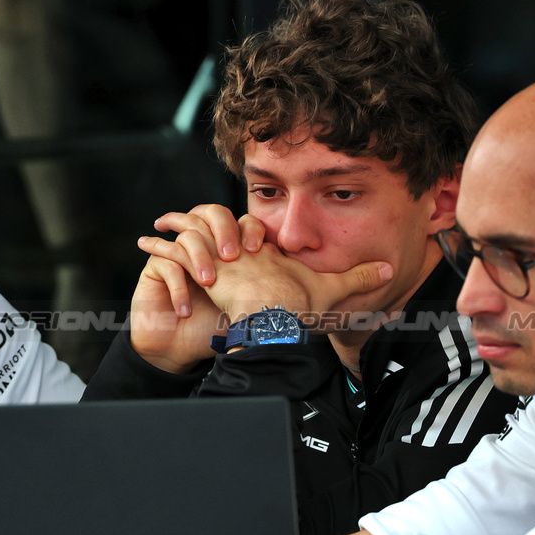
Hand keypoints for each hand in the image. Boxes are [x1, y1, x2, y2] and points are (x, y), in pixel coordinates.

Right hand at [126, 204, 265, 373]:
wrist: (181, 352)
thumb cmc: (215, 329)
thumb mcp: (249, 308)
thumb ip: (271, 289)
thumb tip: (307, 280)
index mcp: (227, 249)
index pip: (241, 221)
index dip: (250, 229)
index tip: (257, 249)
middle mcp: (202, 245)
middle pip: (212, 212)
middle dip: (224, 231)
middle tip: (231, 257)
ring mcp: (177, 253)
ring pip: (188, 235)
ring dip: (200, 259)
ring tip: (208, 285)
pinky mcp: (155, 268)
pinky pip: (166, 263)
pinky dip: (179, 288)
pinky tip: (185, 311)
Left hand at [140, 223, 392, 326]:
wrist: (279, 317)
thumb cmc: (302, 307)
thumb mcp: (332, 291)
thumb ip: (357, 279)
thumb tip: (389, 268)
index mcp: (268, 253)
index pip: (248, 232)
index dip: (236, 228)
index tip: (228, 226)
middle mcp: (242, 250)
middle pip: (217, 225)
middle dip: (197, 220)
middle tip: (177, 217)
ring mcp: (222, 258)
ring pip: (193, 234)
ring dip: (173, 230)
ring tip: (155, 228)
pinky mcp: (204, 267)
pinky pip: (175, 252)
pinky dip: (159, 247)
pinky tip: (144, 241)